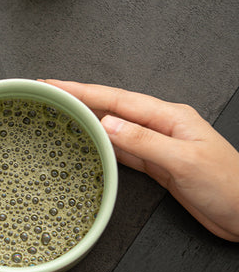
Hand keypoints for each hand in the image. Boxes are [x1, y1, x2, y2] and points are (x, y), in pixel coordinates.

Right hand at [42, 80, 238, 241]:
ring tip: (63, 114)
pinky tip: (91, 142)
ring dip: (88, 120)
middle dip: (80, 100)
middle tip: (51, 96)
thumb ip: (144, 142)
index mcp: (169, 117)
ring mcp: (157, 145)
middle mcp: (160, 126)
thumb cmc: (228, 185)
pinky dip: (103, 144)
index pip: (117, 99)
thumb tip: (107, 124)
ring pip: (115, 128)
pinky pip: (123, 150)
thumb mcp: (184, 161)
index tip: (56, 86)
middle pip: (112, 108)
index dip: (83, 91)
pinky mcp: (156, 165)